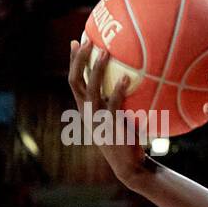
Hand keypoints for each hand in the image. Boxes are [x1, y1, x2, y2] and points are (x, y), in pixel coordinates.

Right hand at [67, 40, 147, 187]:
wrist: (130, 167)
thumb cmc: (127, 140)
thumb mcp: (118, 119)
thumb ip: (118, 102)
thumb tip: (134, 78)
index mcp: (85, 110)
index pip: (74, 81)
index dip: (73, 61)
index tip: (76, 41)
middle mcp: (87, 113)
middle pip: (75, 81)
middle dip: (79, 60)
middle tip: (88, 40)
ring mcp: (97, 120)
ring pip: (91, 89)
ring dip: (98, 69)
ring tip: (106, 52)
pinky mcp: (111, 127)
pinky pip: (113, 104)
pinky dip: (118, 90)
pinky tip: (128, 78)